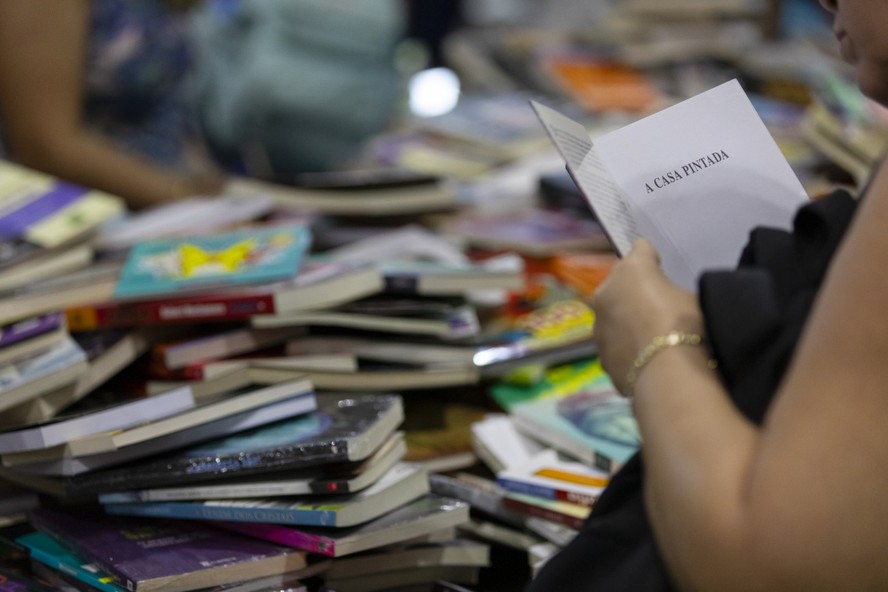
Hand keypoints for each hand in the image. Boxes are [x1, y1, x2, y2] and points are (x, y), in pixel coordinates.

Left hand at [591, 239, 703, 394]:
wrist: (667, 373)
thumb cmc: (686, 324)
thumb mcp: (691, 297)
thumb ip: (671, 290)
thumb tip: (667, 297)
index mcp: (629, 270)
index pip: (640, 251)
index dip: (652, 260)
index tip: (660, 270)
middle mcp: (604, 295)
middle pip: (618, 286)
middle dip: (632, 293)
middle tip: (657, 308)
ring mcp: (599, 330)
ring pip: (612, 320)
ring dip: (625, 324)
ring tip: (651, 340)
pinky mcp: (602, 359)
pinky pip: (616, 349)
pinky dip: (627, 352)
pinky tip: (646, 362)